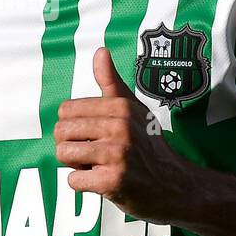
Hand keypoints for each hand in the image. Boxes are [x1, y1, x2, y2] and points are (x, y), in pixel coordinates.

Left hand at [53, 47, 191, 223]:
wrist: (175, 185)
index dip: (73, 126)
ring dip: (76, 165)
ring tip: (98, 166)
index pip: (66, 110)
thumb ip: (111, 82)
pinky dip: (84, 185)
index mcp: (120, 107)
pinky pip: (74, 180)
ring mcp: (117, 155)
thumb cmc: (148, 145)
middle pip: (61, 132)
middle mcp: (120, 127)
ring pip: (63, 155)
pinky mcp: (113, 181)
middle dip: (71, 146)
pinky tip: (104, 181)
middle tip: (93, 154)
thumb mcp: (134, 110)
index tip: (92, 135)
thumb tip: (100, 51)